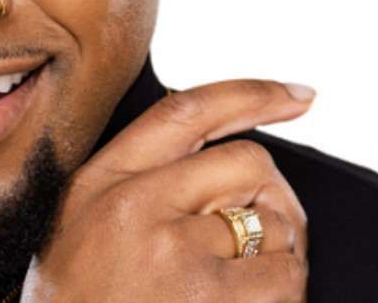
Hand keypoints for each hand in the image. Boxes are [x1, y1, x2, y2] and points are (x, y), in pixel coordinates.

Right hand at [20, 79, 313, 301]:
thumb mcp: (79, 231)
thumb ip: (136, 184)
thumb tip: (221, 158)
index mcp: (100, 183)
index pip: (186, 112)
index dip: (253, 94)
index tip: (298, 96)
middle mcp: (135, 208)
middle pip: (248, 162)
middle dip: (271, 198)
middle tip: (261, 240)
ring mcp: (176, 254)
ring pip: (275, 223)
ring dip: (275, 258)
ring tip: (236, 291)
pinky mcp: (212, 296)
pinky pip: (285, 276)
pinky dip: (280, 295)